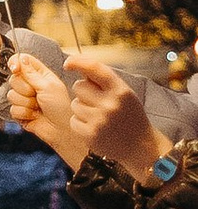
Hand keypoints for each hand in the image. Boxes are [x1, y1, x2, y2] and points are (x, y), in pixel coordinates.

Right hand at [6, 51, 91, 169]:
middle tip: (36, 95)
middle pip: (14, 79)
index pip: (22, 61)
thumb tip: (20, 58)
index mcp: (40, 75)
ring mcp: (25, 99)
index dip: (15, 63)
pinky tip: (34, 116)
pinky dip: (24, 113)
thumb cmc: (60, 107)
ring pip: (11, 95)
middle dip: (24, 89)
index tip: (15, 69)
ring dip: (25, 103)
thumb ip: (31, 73)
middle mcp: (31, 85)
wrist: (61, 130)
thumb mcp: (48, 86)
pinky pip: (12, 109)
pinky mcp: (20, 112)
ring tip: (38, 107)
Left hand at [63, 55, 166, 180]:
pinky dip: (80, 123)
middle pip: (79, 86)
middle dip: (83, 92)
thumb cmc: (129, 116)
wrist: (140, 146)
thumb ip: (105, 80)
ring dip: (82, 109)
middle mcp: (110, 104)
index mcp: (120, 90)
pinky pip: (73, 120)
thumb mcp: (124, 94)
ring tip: (98, 117)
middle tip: (96, 102)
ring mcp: (100, 120)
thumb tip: (78, 65)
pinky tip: (95, 128)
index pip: (95, 68)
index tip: (68, 63)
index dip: (78, 62)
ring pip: (75, 104)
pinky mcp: (90, 135)